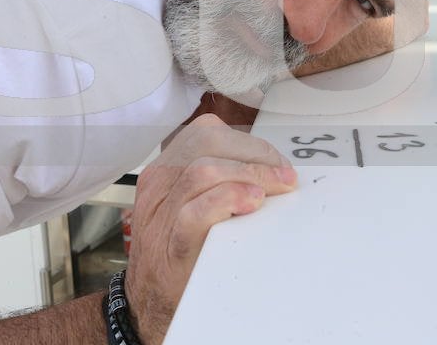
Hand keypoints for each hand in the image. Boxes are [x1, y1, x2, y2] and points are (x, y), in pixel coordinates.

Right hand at [125, 113, 296, 342]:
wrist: (151, 303)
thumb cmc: (181, 250)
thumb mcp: (193, 203)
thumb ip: (222, 179)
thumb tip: (273, 169)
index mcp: (167, 169)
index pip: (208, 132)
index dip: (250, 144)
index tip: (277, 164)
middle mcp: (160, 184)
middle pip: (207, 142)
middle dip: (256, 156)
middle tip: (284, 179)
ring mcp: (161, 214)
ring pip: (203, 171)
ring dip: (250, 175)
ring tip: (274, 191)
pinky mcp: (171, 245)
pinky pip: (195, 212)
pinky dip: (229, 200)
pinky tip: (251, 204)